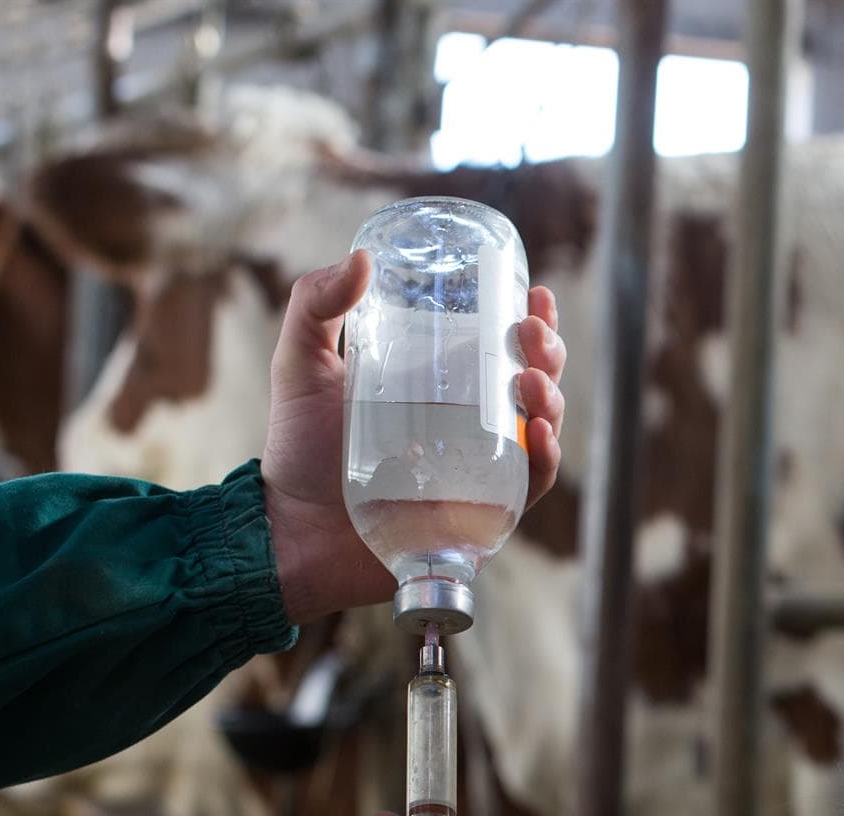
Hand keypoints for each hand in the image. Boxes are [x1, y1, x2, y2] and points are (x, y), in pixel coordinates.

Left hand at [261, 251, 568, 623]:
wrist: (292, 529)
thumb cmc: (299, 452)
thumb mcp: (301, 365)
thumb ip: (315, 306)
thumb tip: (361, 258)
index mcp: (446, 388)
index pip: (503, 349)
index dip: (533, 322)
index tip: (536, 294)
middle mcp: (473, 427)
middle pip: (534, 383)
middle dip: (549, 353)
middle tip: (531, 334)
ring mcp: (481, 470)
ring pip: (542, 429)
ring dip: (552, 399)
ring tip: (531, 381)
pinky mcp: (481, 512)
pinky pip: (529, 485)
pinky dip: (544, 459)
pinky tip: (537, 434)